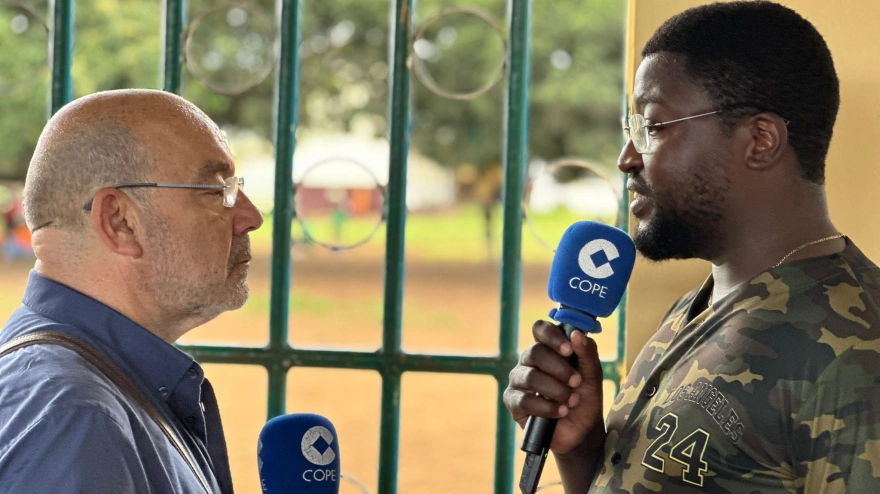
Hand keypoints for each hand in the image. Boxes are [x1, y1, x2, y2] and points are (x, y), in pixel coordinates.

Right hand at [504, 320, 604, 454]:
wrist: (581, 431)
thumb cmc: (585, 398)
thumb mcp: (592, 375)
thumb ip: (587, 353)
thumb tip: (576, 333)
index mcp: (547, 349)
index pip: (540, 329)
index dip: (552, 336)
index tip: (569, 350)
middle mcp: (529, 361)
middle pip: (535, 352)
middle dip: (559, 369)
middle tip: (576, 383)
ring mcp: (518, 381)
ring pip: (530, 377)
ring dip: (556, 390)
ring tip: (571, 401)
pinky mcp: (513, 402)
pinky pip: (525, 400)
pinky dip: (546, 407)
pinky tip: (560, 412)